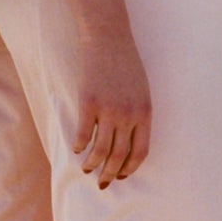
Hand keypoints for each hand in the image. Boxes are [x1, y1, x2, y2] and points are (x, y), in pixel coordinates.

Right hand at [68, 0, 151, 187]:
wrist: (108, 37)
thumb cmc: (126, 62)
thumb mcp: (141, 90)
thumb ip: (137, 114)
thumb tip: (129, 139)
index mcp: (145, 113)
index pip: (140, 152)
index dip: (130, 168)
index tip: (122, 175)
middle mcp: (128, 115)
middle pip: (119, 155)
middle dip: (110, 174)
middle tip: (102, 183)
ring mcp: (108, 110)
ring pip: (100, 149)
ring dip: (92, 164)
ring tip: (87, 169)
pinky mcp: (88, 103)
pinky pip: (82, 133)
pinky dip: (78, 145)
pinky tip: (76, 149)